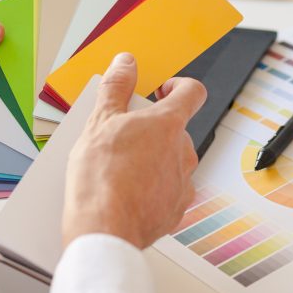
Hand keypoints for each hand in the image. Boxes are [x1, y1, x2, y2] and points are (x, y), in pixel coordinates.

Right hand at [62, 53, 205, 249]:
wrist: (104, 230)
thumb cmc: (100, 178)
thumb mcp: (100, 121)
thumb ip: (117, 86)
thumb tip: (126, 63)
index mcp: (168, 124)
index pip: (192, 92)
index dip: (179, 86)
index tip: (163, 90)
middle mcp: (183, 151)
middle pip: (177, 130)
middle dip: (154, 130)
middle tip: (124, 137)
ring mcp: (183, 182)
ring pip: (173, 161)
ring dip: (154, 160)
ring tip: (122, 170)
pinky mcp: (176, 210)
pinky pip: (170, 191)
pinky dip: (154, 189)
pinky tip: (130, 193)